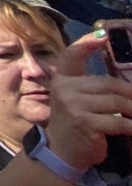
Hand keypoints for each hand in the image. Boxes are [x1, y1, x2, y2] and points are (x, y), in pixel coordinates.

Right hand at [45, 32, 131, 169]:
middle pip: (108, 83)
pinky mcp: (85, 122)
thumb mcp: (75, 100)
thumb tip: (124, 82)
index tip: (102, 33)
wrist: (61, 151)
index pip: (72, 55)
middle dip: (129, 94)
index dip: (86, 43)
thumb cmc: (74, 123)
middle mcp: (65, 89)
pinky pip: (118, 121)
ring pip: (116, 101)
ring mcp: (73, 105)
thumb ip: (91, 87)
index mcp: (62, 79)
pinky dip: (131, 126)